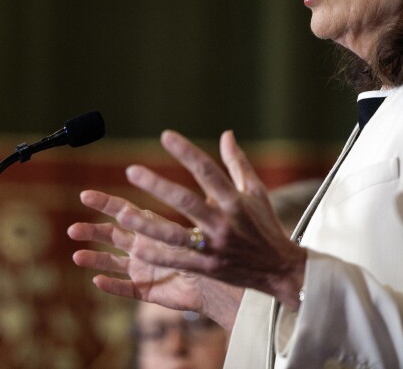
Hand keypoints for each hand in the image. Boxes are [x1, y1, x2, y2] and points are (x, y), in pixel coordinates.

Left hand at [69, 129, 305, 321]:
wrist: (279, 269)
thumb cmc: (264, 225)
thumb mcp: (255, 191)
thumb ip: (237, 162)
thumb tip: (226, 133)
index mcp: (235, 200)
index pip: (207, 171)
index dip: (187, 152)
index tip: (165, 136)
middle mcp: (223, 222)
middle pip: (187, 202)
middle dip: (158, 186)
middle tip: (132, 171)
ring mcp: (215, 247)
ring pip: (176, 236)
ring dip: (148, 226)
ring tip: (122, 214)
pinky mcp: (208, 268)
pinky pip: (179, 261)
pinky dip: (158, 256)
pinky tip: (136, 249)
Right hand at [69, 191, 241, 327]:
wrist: (227, 281)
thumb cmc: (218, 248)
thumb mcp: (204, 217)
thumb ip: (196, 197)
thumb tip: (201, 164)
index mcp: (155, 227)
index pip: (125, 211)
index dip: (105, 204)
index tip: (85, 195)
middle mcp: (146, 246)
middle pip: (113, 235)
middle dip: (92, 230)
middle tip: (71, 228)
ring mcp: (145, 270)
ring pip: (114, 263)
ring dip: (95, 259)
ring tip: (76, 255)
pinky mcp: (150, 291)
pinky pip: (128, 290)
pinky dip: (113, 286)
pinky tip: (96, 281)